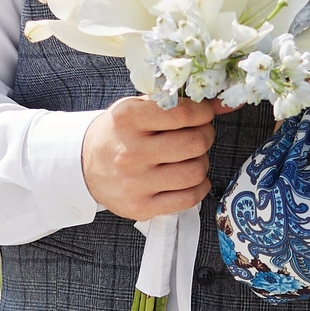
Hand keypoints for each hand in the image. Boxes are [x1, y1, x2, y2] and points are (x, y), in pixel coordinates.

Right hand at [81, 95, 216, 221]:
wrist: (84, 165)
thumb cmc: (118, 133)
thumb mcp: (137, 108)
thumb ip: (177, 103)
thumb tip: (225, 104)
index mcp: (128, 119)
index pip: (183, 114)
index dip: (203, 112)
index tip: (203, 113)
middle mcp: (131, 152)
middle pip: (195, 143)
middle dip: (206, 136)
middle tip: (199, 134)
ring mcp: (136, 183)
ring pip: (196, 172)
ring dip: (201, 162)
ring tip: (190, 157)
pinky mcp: (142, 207)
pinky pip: (189, 198)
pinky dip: (198, 186)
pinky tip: (187, 178)